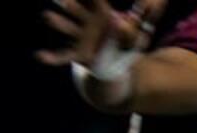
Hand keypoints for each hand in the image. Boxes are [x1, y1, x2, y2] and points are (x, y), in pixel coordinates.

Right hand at [37, 0, 163, 67]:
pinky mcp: (77, 54)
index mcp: (101, 14)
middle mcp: (86, 23)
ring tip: (48, 16)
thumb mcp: (138, 33)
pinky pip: (62, 56)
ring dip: (58, 22)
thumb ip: (144, 18)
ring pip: (67, 28)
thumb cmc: (126, 43)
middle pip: (76, 10)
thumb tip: (155, 2)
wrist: (115, 63)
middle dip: (70, 4)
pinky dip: (51, 57)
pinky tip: (40, 57)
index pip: (95, 1)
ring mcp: (79, 37)